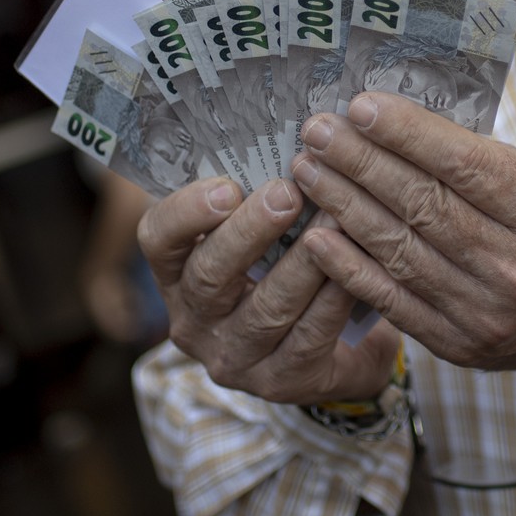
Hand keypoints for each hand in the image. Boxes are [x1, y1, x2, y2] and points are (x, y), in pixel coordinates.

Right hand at [137, 177, 397, 403]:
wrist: (338, 353)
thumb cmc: (296, 274)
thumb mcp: (269, 238)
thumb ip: (264, 196)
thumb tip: (298, 133)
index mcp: (178, 274)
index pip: (158, 240)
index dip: (187, 212)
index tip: (228, 186)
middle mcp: (195, 321)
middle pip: (210, 275)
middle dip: (251, 231)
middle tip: (288, 192)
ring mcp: (236, 358)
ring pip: (268, 307)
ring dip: (305, 261)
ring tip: (337, 218)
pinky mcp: (282, 382)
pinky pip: (311, 335)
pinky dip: (336, 297)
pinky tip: (357, 267)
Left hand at [292, 93, 515, 388]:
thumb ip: (483, 163)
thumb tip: (398, 126)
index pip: (466, 166)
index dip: (408, 134)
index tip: (361, 107)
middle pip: (425, 205)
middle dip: (363, 163)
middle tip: (318, 132)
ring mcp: (487, 312)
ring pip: (401, 249)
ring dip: (345, 206)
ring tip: (309, 171)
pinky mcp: (459, 344)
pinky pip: (393, 301)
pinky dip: (350, 267)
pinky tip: (316, 237)